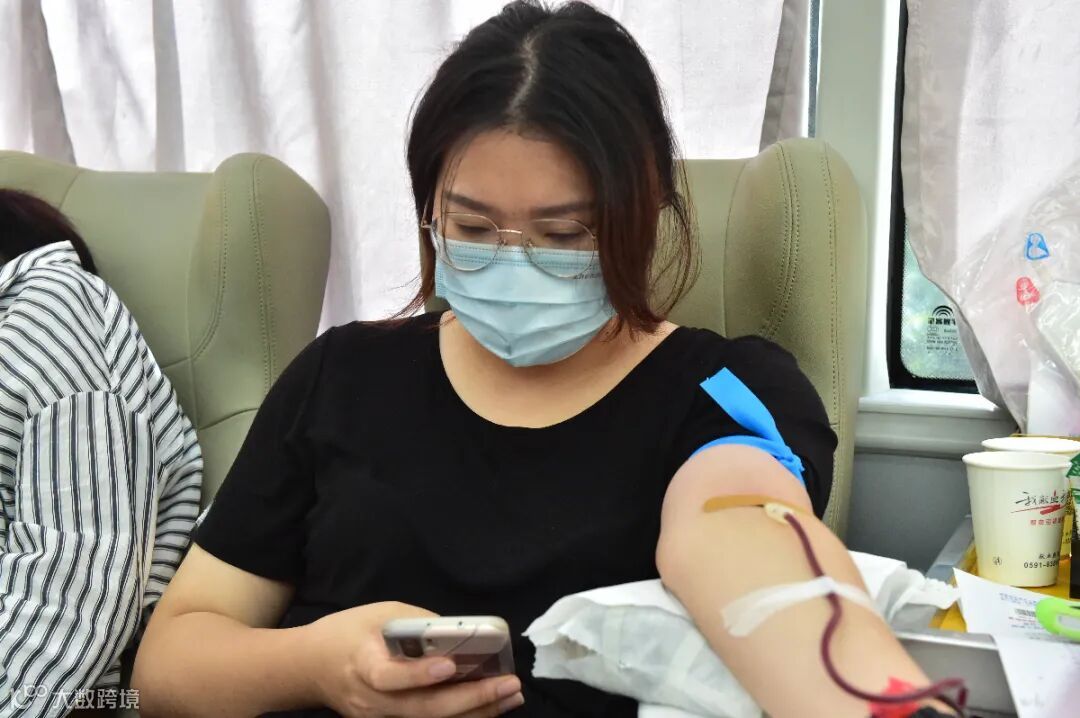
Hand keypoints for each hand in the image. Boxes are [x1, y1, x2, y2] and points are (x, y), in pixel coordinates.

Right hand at [300, 601, 524, 716]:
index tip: (450, 666)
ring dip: (476, 712)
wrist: (312, 667)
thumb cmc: (349, 632)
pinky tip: (491, 708)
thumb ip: (416, 625)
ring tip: (511, 696)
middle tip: (508, 684)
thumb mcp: (379, 613)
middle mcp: (372, 701)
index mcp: (363, 664)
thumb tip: (460, 634)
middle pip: (422, 708)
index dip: (419, 674)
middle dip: (470, 699)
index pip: (389, 677)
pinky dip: (463, 717)